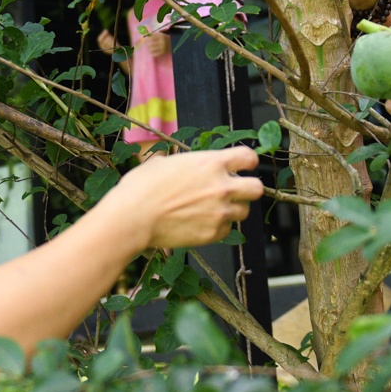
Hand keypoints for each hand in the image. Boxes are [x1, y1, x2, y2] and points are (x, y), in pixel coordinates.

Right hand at [104, 146, 262, 248]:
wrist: (133, 218)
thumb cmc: (140, 188)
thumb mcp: (160, 163)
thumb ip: (177, 162)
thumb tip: (171, 162)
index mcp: (211, 163)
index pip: (249, 158)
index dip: (247, 162)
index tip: (242, 167)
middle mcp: (222, 186)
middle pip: (257, 188)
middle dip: (247, 189)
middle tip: (233, 192)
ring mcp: (220, 212)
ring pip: (243, 211)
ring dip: (232, 210)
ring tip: (211, 210)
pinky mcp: (214, 233)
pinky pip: (226, 230)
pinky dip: (218, 227)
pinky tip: (200, 224)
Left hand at [136, 28, 171, 58]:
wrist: (173, 43)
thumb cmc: (165, 38)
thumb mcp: (160, 34)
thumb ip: (154, 35)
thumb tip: (145, 35)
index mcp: (161, 36)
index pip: (151, 37)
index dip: (147, 39)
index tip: (145, 39)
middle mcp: (161, 42)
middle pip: (150, 44)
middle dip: (147, 44)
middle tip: (146, 44)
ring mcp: (162, 48)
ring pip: (151, 49)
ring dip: (148, 48)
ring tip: (148, 47)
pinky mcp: (163, 52)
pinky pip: (154, 54)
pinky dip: (151, 53)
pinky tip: (151, 51)